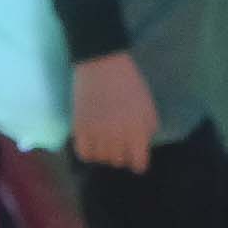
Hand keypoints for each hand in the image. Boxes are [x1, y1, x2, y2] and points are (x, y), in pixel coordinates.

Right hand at [69, 50, 158, 170]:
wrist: (101, 64)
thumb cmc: (129, 83)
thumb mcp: (148, 105)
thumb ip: (148, 128)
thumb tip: (142, 144)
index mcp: (137, 130)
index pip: (138, 162)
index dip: (139, 163)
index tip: (138, 161)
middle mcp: (117, 137)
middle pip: (119, 161)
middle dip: (123, 156)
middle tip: (123, 147)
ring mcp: (96, 134)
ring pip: (101, 158)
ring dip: (106, 154)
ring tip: (107, 144)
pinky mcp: (79, 129)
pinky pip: (84, 153)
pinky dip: (89, 152)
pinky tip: (93, 144)